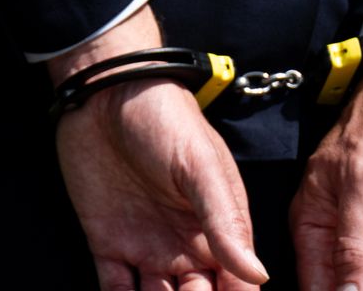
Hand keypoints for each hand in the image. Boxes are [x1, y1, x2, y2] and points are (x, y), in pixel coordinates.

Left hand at [48, 11, 267, 290]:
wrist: (104, 92)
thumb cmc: (163, 118)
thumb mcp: (201, 166)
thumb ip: (227, 221)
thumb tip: (258, 276)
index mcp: (218, 230)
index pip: (236, 287)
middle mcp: (185, 247)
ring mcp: (146, 247)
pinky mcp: (107, 243)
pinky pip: (113, 289)